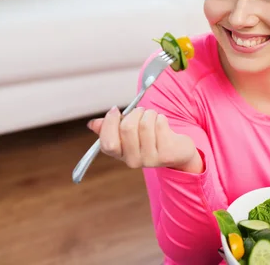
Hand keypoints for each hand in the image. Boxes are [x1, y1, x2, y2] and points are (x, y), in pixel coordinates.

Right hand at [87, 106, 203, 173]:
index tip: (115, 110)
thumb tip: (92, 124)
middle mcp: (132, 161)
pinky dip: (161, 118)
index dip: (110, 123)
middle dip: (135, 113)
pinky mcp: (166, 154)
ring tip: (153, 118)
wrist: (177, 150)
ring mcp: (149, 160)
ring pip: (145, 124)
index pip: (107, 143)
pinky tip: (163, 125)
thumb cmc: (150, 137)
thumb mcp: (128, 133)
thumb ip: (109, 128)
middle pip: (127, 128)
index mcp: (120, 155)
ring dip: (149, 114)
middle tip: (141, 112)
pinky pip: (159, 124)